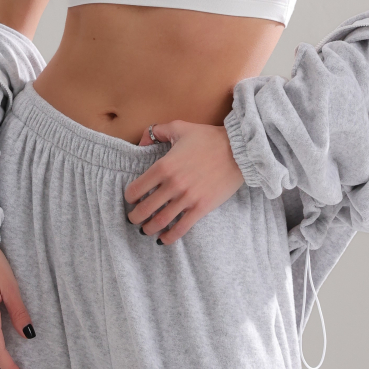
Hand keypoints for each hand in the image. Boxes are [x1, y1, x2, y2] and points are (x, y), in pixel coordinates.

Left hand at [125, 120, 244, 244]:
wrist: (238, 150)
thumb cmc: (209, 138)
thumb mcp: (180, 127)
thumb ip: (157, 131)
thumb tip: (142, 140)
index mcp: (163, 166)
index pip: (136, 189)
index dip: (130, 197)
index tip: (132, 199)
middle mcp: (173, 184)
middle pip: (144, 209)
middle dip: (135, 217)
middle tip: (134, 219)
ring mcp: (187, 198)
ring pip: (160, 221)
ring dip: (148, 229)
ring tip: (146, 230)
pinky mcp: (201, 208)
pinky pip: (181, 228)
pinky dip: (170, 237)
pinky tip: (164, 240)